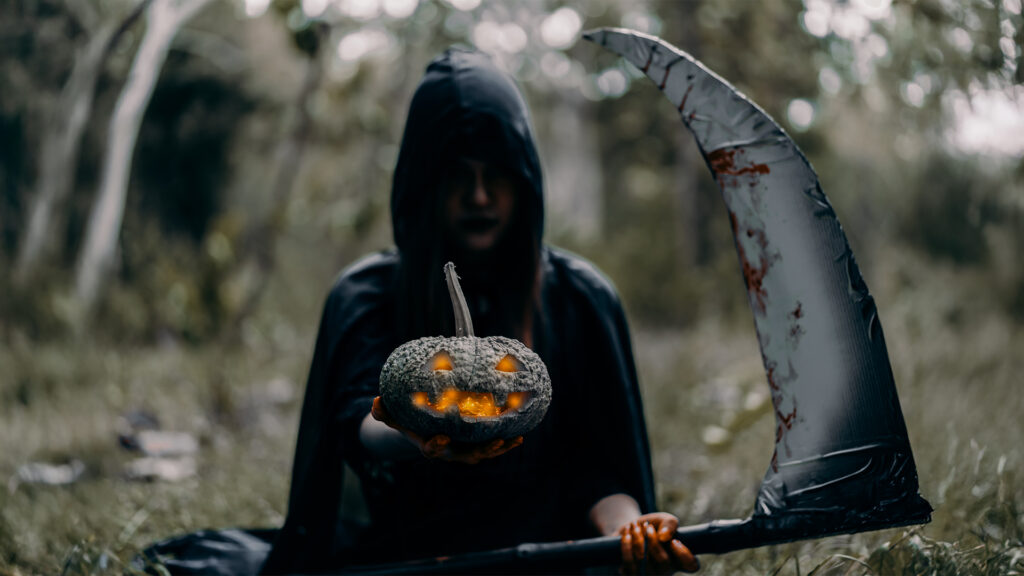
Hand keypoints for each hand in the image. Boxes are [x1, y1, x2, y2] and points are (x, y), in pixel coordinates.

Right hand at [370, 396, 522, 463]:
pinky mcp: (476, 445)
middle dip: (481, 450)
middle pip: (466, 455)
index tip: (440, 438)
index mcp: (429, 445)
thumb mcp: (394, 417)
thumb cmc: (409, 421)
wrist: (423, 431)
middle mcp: (449, 452)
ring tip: (513, 440)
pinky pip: (492, 446)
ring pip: (483, 453)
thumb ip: (384, 412)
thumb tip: (375, 402)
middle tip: (494, 441)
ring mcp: (464, 451)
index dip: (436, 446)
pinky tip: (519, 436)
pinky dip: (505, 443)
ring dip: (499, 448)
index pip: (432, 449)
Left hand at [617, 513, 698, 574]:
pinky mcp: (631, 574)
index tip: (674, 540)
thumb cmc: (652, 525)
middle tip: (647, 526)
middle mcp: (665, 572)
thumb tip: (664, 537)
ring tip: (635, 526)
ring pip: (644, 563)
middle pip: (664, 562)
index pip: (691, 565)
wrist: (629, 529)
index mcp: (678, 559)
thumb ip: (670, 523)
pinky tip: (627, 534)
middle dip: (653, 541)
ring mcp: (648, 575)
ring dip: (638, 540)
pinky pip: (628, 563)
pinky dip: (626, 545)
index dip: (684, 555)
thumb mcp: (664, 519)